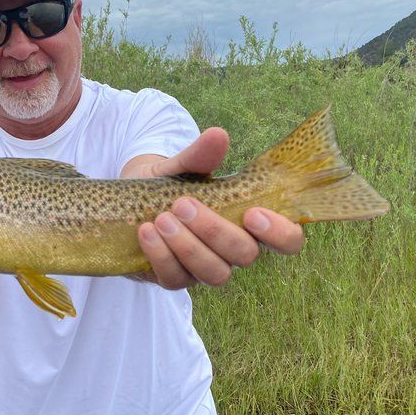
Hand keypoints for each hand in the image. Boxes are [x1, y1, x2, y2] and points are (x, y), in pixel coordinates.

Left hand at [136, 127, 304, 289]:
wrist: (129, 200)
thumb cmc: (169, 184)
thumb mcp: (182, 166)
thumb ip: (200, 155)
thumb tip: (218, 134)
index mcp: (248, 224)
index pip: (287, 240)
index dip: (280, 233)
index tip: (253, 213)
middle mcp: (232, 251)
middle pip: (245, 255)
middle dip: (215, 231)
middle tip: (182, 205)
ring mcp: (204, 269)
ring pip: (214, 273)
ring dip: (188, 247)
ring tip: (161, 219)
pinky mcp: (174, 278)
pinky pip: (175, 280)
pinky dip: (160, 255)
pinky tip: (146, 231)